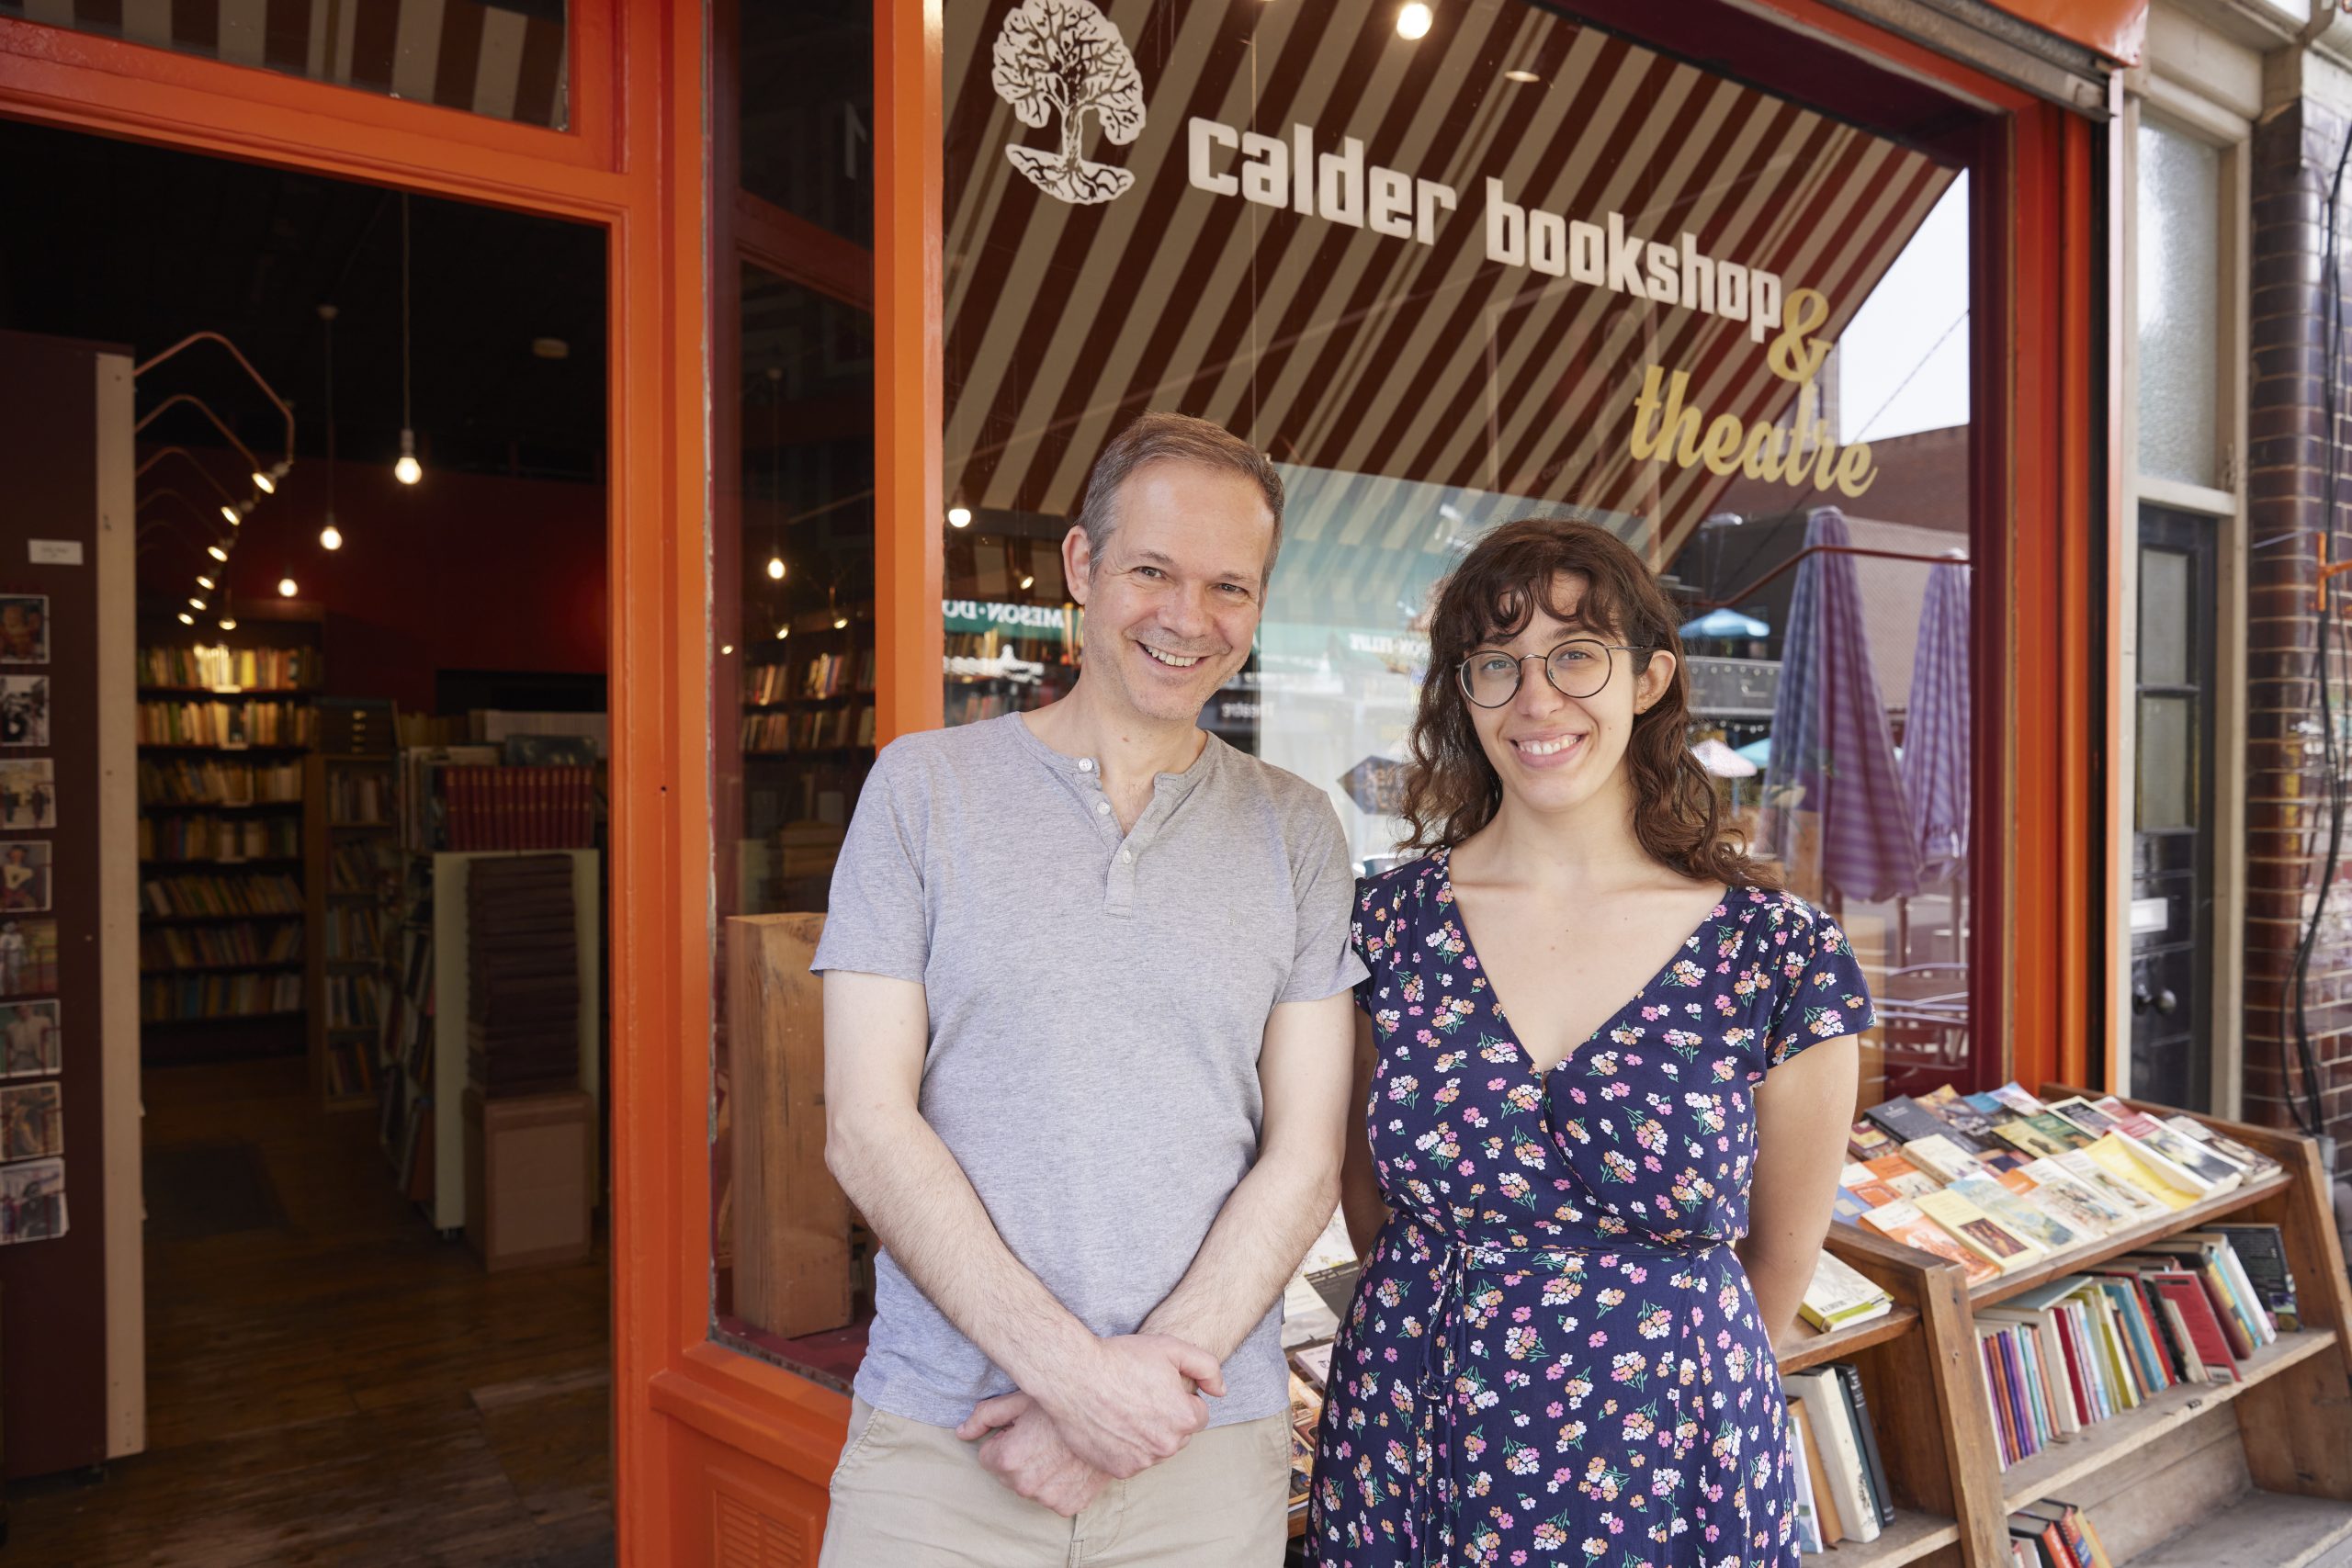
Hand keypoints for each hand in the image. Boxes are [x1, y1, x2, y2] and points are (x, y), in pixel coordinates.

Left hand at [958, 1395, 1109, 1516]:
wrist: (1108, 1414)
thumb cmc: (1061, 1403)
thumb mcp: (1019, 1400)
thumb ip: (985, 1416)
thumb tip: (961, 1433)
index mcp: (1008, 1459)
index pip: (987, 1456)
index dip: (1005, 1439)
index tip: (1024, 1429)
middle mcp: (1025, 1485)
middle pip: (1007, 1474)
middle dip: (1018, 1457)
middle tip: (1041, 1436)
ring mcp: (1048, 1499)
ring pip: (1030, 1486)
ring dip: (1038, 1472)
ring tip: (1057, 1448)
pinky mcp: (1068, 1506)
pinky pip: (1053, 1498)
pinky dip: (1059, 1485)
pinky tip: (1070, 1464)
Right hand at [1023, 1333, 1226, 1478]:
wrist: (1073, 1377)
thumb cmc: (1120, 1358)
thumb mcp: (1170, 1348)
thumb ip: (1207, 1367)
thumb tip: (1220, 1392)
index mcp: (1183, 1418)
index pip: (1198, 1414)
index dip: (1180, 1397)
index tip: (1159, 1386)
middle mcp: (1166, 1446)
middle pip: (1179, 1435)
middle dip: (1168, 1419)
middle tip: (1141, 1396)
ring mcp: (1142, 1461)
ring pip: (1157, 1449)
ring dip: (1149, 1435)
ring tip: (1125, 1408)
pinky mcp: (1119, 1470)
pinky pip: (1134, 1461)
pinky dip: (1127, 1447)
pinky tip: (1113, 1424)